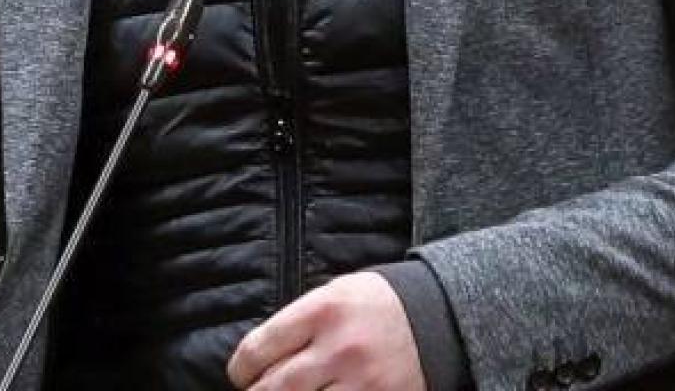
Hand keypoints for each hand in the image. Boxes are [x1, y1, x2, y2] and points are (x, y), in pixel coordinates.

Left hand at [226, 272, 424, 390]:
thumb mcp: (332, 293)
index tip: (240, 375)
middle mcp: (340, 348)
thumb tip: (256, 360)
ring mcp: (362, 381)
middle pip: (275, 388)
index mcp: (322, 311)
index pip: (259, 348)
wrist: (435, 316)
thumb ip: (296, 323)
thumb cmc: (372, 304)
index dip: (240, 369)